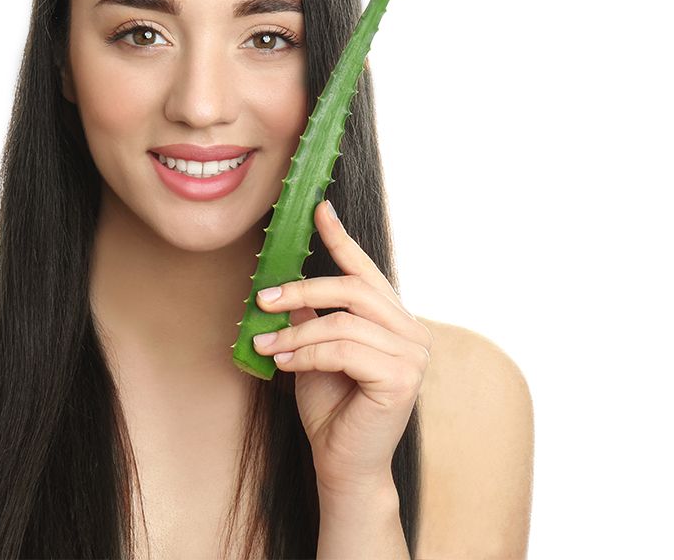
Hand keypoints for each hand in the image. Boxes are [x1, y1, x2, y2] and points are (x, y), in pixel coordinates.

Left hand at [251, 199, 431, 497]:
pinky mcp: (402, 378)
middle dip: (301, 290)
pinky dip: (305, 354)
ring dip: (294, 334)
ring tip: (264, 348)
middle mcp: (411, 332)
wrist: (343, 464)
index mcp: (394, 321)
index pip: (366, 271)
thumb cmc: (331, 409)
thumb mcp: (313, 352)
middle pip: (352, 289)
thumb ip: (310, 318)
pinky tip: (283, 365)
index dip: (341, 238)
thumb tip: (284, 285)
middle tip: (261, 299)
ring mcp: (413, 355)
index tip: (318, 209)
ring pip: (342, 322)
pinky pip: (342, 350)